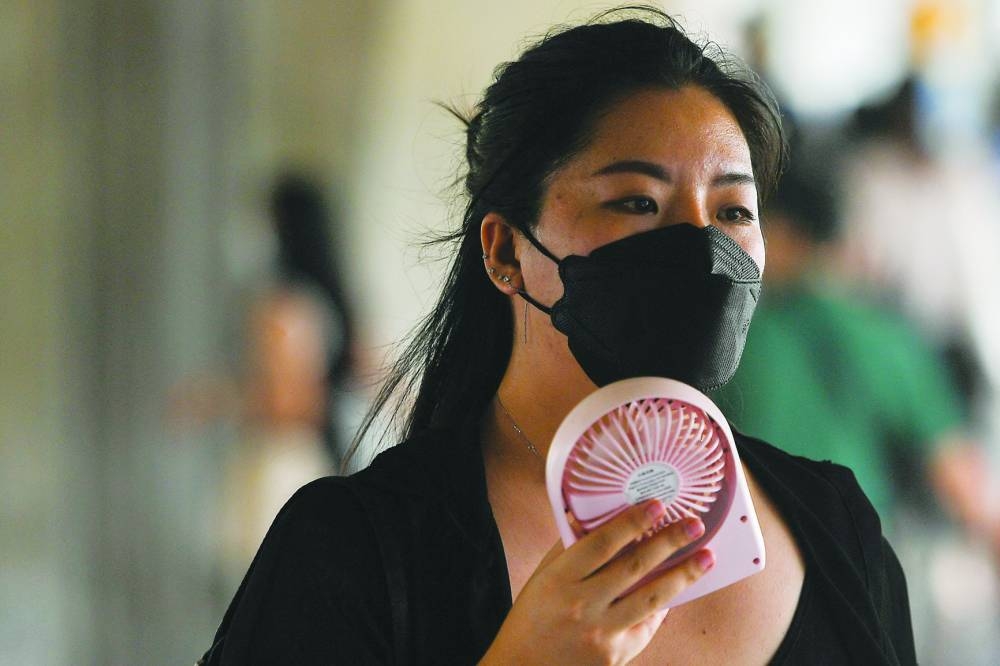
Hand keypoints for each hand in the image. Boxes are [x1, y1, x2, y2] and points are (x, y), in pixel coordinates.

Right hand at [480, 500, 713, 665]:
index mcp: (559, 578)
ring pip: (651, 598)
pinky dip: (663, 605)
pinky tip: (679, 589)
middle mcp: (582, 604)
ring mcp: (601, 633)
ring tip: (706, 557)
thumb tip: (591, 516)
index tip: (657, 505)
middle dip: (669, 542)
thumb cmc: (530, 619)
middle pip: (634, 566)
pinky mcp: (616, 655)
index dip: (632, 522)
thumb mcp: (541, 578)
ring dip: (683, 575)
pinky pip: (647, 625)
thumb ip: (568, 549)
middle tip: (694, 524)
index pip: (602, 543)